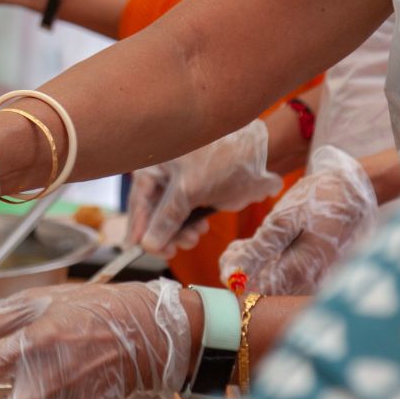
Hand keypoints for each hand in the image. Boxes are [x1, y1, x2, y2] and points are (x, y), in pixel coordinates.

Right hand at [127, 119, 280, 254]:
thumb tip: (147, 245)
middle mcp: (163, 174)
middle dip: (165, 233)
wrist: (261, 148)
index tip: (149, 250)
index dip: (141, 229)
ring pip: (171, 216)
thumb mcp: (190, 190)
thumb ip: (166, 218)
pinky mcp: (197, 191)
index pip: (139, 204)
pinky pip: (186, 214)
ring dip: (180, 232)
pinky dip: (191, 225)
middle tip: (175, 250)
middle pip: (154, 212)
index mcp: (153, 166)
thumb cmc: (221, 157)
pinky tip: (201, 229)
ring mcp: (180, 182)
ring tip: (195, 238)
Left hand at [219, 146, 377, 295]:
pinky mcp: (318, 273)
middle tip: (235, 250)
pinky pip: (289, 277)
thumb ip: (257, 251)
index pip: (258, 294)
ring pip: (276, 285)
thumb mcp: (284, 220)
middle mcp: (312, 284)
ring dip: (257, 268)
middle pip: (267, 292)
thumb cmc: (320, 200)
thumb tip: (230, 277)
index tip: (229, 259)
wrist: (356, 189)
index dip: (237, 280)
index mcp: (302, 273)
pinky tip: (263, 246)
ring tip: (246, 245)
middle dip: (245, 273)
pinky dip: (271, 264)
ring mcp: (318, 280)